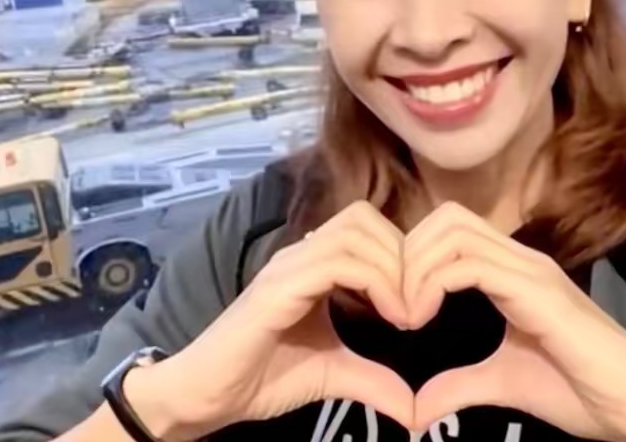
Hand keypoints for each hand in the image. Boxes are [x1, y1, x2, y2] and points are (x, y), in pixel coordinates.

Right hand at [159, 202, 413, 439]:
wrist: (207, 395)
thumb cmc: (262, 376)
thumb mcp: (332, 374)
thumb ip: (372, 379)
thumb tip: (416, 408)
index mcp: (312, 262)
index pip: (366, 225)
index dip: (400, 254)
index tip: (418, 303)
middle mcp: (300, 252)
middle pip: (364, 217)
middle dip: (401, 255)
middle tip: (416, 304)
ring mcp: (288, 265)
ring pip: (355, 233)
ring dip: (392, 269)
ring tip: (405, 314)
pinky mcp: (278, 287)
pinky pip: (337, 262)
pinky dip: (375, 282)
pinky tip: (389, 317)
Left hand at [405, 202, 625, 441]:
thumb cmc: (582, 390)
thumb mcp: (504, 383)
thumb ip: (459, 384)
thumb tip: (415, 407)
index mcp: (510, 270)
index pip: (448, 229)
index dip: (412, 255)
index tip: (395, 301)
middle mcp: (518, 258)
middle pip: (446, 218)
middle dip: (408, 252)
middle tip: (393, 300)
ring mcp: (529, 269)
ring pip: (453, 231)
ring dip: (416, 265)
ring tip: (406, 311)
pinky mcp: (538, 291)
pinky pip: (471, 265)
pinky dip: (434, 283)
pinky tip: (421, 317)